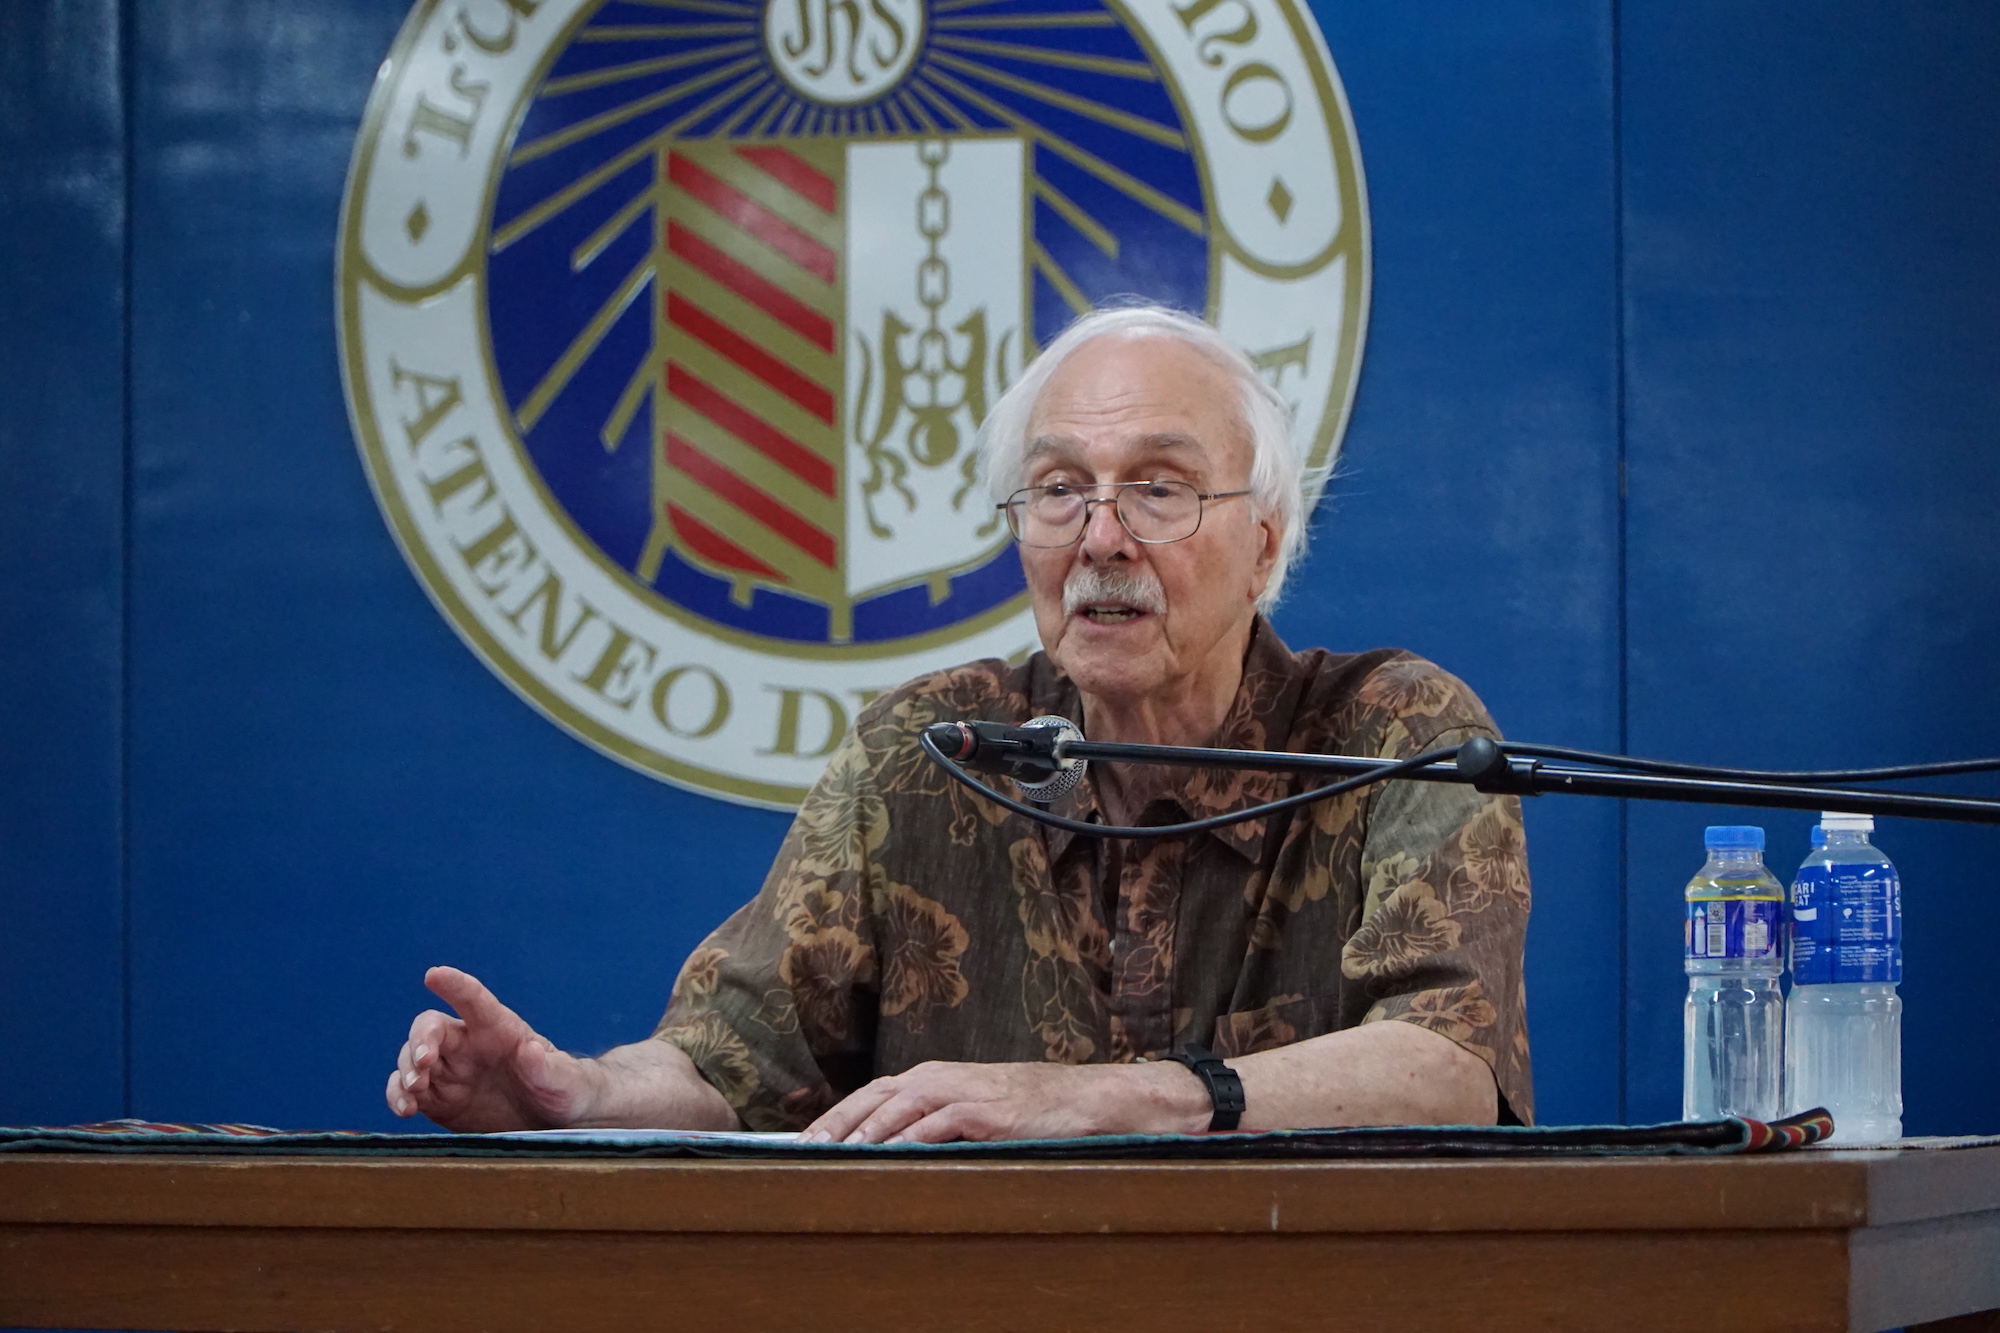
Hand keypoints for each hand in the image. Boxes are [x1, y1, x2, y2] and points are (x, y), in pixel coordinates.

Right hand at [385, 966, 599, 1132]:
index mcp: (500, 1030)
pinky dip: (398, 1096)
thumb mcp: (566, 1082)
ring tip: (413, 1092)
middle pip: (431, 1029)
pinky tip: (404, 1109)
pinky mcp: (440, 1101)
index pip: (475, 1001)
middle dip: (421, 1041)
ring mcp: (451, 1072)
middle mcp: (470, 1046)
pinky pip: (407, 1091)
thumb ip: (549, 1068)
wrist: (558, 1122)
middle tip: (424, 1064)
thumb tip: (531, 1050)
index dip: (456, 986)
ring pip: (413, 1059)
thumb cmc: (567, 1091)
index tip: (435, 975)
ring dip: (406, 1071)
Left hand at [802, 1059, 1208, 1144]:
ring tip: (832, 1158)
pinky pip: (937, 1125)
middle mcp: (940, 1078)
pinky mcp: (985, 1112)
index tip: (803, 1142)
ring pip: (897, 1110)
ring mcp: (962, 1092)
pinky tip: (887, 1158)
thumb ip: (934, 1123)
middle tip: (802, 1152)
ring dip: (862, 1135)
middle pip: (872, 1099)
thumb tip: (889, 1151)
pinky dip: (908, 1141)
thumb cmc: (1031, 1111)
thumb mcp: (974, 1110)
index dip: (834, 1117)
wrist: (1089, 1100)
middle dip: (835, 1126)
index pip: (870, 1095)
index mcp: (933, 1077)